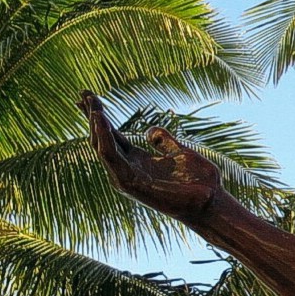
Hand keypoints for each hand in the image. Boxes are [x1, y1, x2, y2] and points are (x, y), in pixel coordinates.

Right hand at [79, 91, 220, 222]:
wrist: (212, 201)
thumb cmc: (199, 182)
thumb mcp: (181, 153)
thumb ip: (165, 142)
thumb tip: (150, 131)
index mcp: (137, 161)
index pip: (111, 136)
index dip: (100, 117)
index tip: (89, 96)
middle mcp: (128, 169)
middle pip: (102, 139)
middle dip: (92, 117)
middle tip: (83, 93)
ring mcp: (126, 177)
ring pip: (102, 148)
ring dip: (96, 126)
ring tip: (92, 106)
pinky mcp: (130, 183)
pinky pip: (112, 157)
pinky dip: (105, 139)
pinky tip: (101, 122)